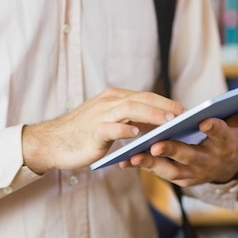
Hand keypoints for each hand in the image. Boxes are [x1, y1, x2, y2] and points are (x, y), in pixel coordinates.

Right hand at [22, 87, 183, 173]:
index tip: (185, 110)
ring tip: (169, 121)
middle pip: (142, 98)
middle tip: (184, 114)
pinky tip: (137, 134)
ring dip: (151, 114)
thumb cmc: (84, 134)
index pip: (145, 96)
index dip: (166, 101)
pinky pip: (110, 128)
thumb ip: (131, 121)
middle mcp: (109, 101)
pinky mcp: (92, 131)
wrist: (52, 142)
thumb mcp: (110, 123)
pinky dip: (125, 129)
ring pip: (130, 109)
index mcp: (114, 97)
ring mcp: (100, 114)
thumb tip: (159, 125)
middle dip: (165, 105)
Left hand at [120, 91, 237, 185]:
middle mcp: (209, 161)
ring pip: (170, 167)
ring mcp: (193, 172)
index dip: (214, 128)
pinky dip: (143, 167)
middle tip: (157, 143)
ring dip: (152, 162)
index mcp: (227, 144)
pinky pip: (159, 172)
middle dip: (174, 149)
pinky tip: (126, 159)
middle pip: (190, 155)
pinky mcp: (178, 177)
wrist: (229, 166)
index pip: (222, 134)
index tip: (204, 119)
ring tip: (134, 154)